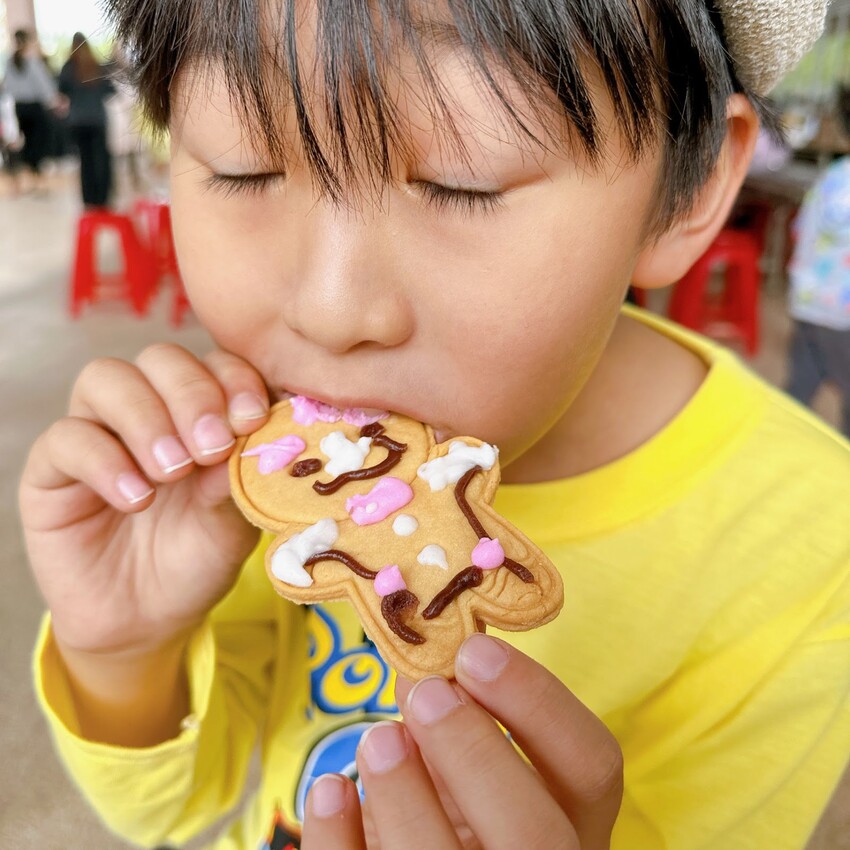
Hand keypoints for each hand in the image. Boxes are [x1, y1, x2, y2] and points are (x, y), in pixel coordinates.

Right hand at [19, 345, 269, 656]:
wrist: (149, 619)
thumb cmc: (197, 557)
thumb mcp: (233, 520)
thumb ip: (237, 475)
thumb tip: (249, 435)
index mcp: (202, 410)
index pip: (215, 363)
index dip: (235, 380)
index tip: (252, 418)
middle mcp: (150, 409)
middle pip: (160, 359)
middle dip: (192, 395)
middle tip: (212, 446)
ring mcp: (98, 432)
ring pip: (106, 379)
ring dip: (146, 420)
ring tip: (173, 472)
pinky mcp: (52, 469)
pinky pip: (66, 438)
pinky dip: (104, 462)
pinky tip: (136, 498)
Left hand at [301, 634, 622, 849]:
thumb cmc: (463, 811)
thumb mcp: (477, 771)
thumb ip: (459, 718)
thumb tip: (420, 658)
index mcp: (571, 823)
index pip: (592, 766)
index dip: (539, 703)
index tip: (474, 651)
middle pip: (533, 832)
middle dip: (474, 751)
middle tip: (426, 692)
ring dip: (405, 792)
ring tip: (376, 738)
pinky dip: (338, 837)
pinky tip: (330, 788)